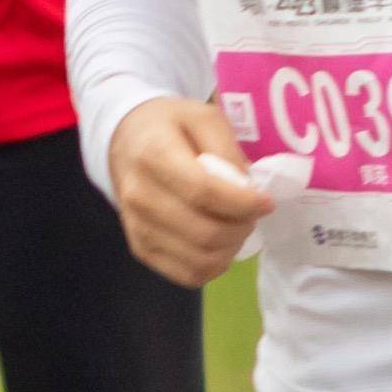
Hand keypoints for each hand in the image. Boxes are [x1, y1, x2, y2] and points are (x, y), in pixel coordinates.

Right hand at [106, 96, 276, 287]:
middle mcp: (139, 196)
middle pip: (204, 232)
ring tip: (238, 226)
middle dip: (242, 227)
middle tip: (253, 213)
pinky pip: (186, 275)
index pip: (203, 192)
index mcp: (154, 156)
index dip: (243, 203)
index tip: (266, 201)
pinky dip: (214, 266)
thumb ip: (227, 149)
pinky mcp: (140, 249)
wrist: (125, 142)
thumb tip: (247, 188)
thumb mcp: (203, 117)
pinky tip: (222, 245)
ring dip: (231, 249)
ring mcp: (137, 227)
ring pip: (198, 260)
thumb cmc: (170, 127)